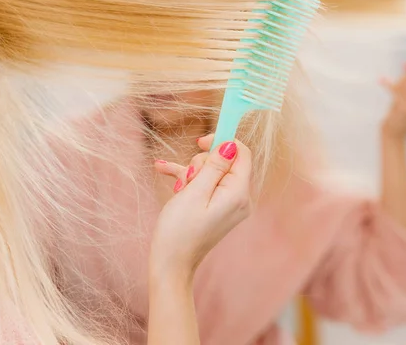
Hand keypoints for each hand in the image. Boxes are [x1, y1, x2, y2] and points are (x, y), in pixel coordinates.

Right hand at [150, 135, 251, 277]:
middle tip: (186, 180)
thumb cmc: (179, 230)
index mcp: (238, 193)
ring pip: (211, 172)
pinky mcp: (218, 208)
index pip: (241, 153)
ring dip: (190, 172)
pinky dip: (188, 180)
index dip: (222, 142)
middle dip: (201, 164)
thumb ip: (214, 166)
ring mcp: (229, 204)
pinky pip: (206, 185)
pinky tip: (164, 171)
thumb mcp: (194, 192)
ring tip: (176, 187)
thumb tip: (230, 145)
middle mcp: (240, 198)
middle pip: (225, 162)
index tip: (200, 142)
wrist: (171, 264)